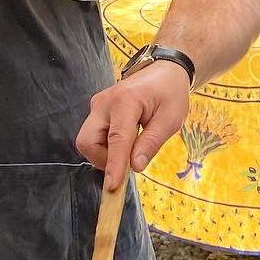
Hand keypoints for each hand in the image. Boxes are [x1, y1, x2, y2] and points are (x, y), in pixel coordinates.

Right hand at [77, 60, 191, 190]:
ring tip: (131, 147)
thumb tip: (134, 166)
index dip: (114, 165)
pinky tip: (125, 141)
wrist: (162, 71)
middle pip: (88, 141)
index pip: (117, 139)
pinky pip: (93, 136)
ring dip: (106, 154)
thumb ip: (151, 142)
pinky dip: (106, 146)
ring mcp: (97, 105)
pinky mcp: (96, 111)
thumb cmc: (169, 93)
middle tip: (128, 162)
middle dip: (103, 160)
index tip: (112, 187)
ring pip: (87, 141)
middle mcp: (104, 102)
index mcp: (126, 101)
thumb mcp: (171, 119)